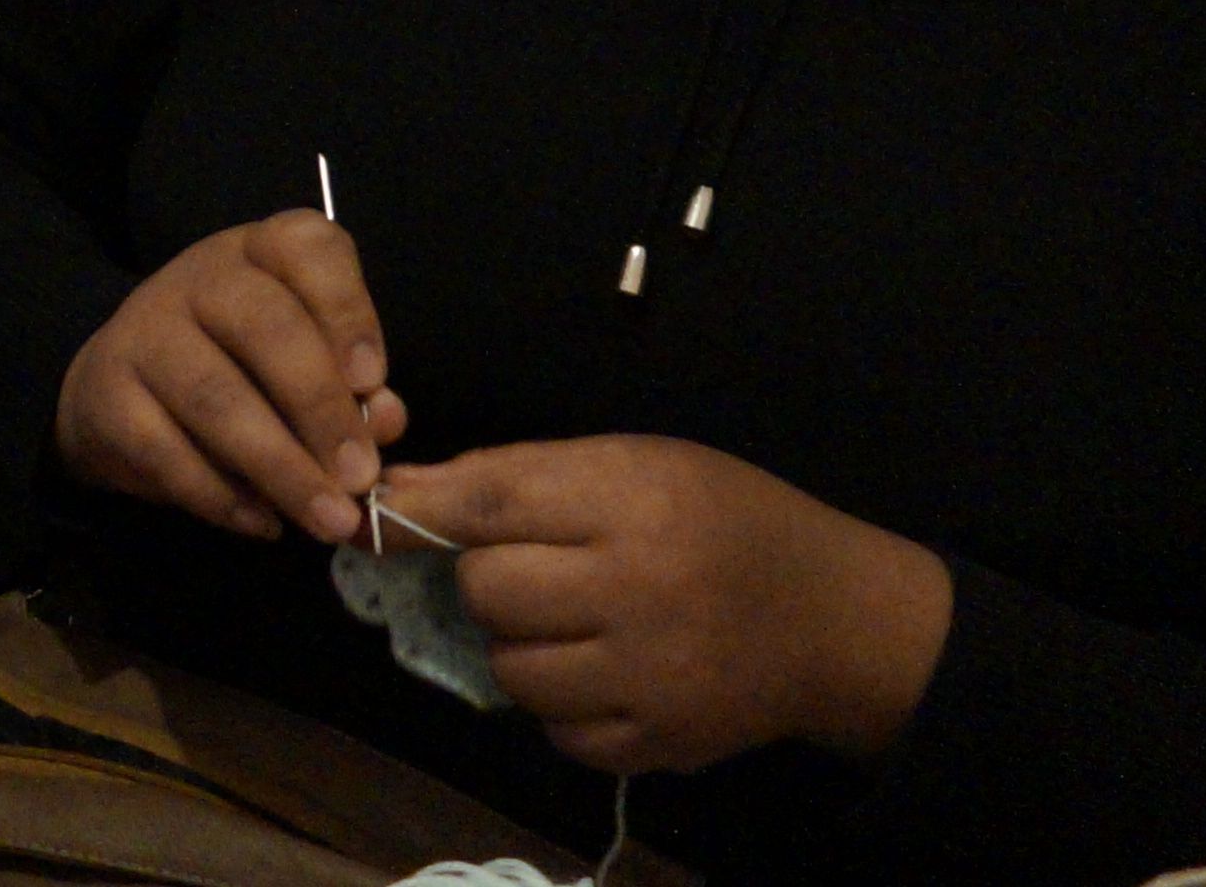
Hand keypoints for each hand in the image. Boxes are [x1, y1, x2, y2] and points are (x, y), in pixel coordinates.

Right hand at [56, 210, 408, 544]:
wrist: (118, 385)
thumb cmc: (238, 364)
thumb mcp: (302, 358)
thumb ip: (352, 386)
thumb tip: (386, 421)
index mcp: (260, 254)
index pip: (306, 249)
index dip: (346, 312)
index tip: (375, 381)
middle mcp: (198, 278)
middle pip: (265, 328)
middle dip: (321, 409)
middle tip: (360, 478)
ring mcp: (144, 332)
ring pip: (216, 398)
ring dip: (281, 467)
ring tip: (330, 520)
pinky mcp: (107, 394)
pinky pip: (167, 451)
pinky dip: (223, 497)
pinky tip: (264, 524)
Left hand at [376, 436, 952, 773]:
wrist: (834, 618)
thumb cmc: (725, 519)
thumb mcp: (639, 464)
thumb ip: (522, 476)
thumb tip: (403, 493)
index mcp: (635, 500)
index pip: (494, 502)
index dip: (421, 511)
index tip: (371, 513)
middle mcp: (640, 589)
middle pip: (489, 591)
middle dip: (489, 578)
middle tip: (534, 571)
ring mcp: (650, 676)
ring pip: (512, 668)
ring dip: (520, 645)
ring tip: (571, 623)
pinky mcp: (659, 743)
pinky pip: (557, 731)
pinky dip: (562, 706)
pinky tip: (602, 672)